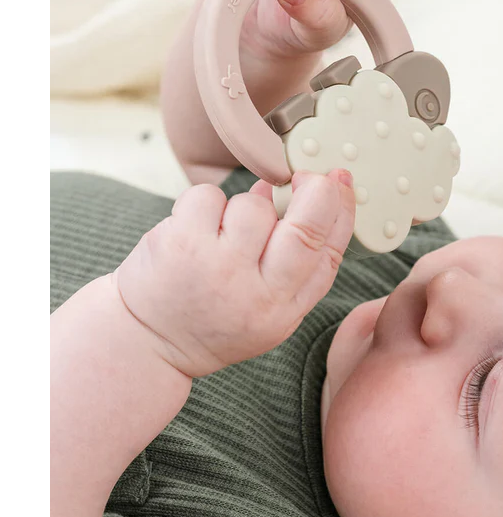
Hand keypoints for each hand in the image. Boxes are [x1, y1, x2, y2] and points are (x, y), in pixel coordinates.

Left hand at [114, 170, 355, 377]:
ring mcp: (219, 268)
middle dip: (314, 189)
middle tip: (304, 175)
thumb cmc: (213, 319)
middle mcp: (257, 294)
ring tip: (222, 233)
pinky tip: (194, 229)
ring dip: (241, 206)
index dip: (342, 209)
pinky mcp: (182, 245)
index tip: (340, 180)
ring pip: (252, 205)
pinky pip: (208, 197)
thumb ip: (294, 264)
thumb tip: (293, 192)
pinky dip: (203, 204)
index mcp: (284, 309)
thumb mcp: (269, 312)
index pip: (329, 253)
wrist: (146, 341)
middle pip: (304, 228)